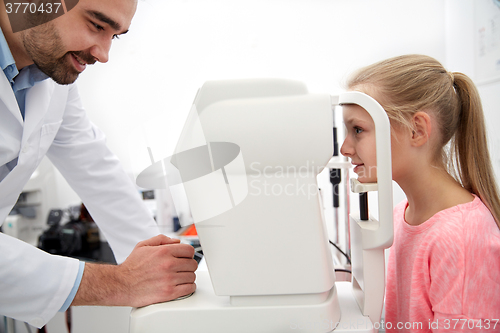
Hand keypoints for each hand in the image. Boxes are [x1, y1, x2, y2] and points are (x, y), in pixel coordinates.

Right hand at [72, 234, 197, 306]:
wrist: (121, 285)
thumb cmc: (131, 267)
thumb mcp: (143, 245)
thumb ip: (161, 239)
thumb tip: (177, 241)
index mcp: (164, 251)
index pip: (189, 250)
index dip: (188, 254)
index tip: (185, 258)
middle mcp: (168, 264)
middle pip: (193, 264)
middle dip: (188, 265)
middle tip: (182, 268)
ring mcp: (169, 279)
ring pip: (192, 276)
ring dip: (188, 277)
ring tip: (180, 277)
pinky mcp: (169, 293)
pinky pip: (189, 288)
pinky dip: (188, 287)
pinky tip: (182, 286)